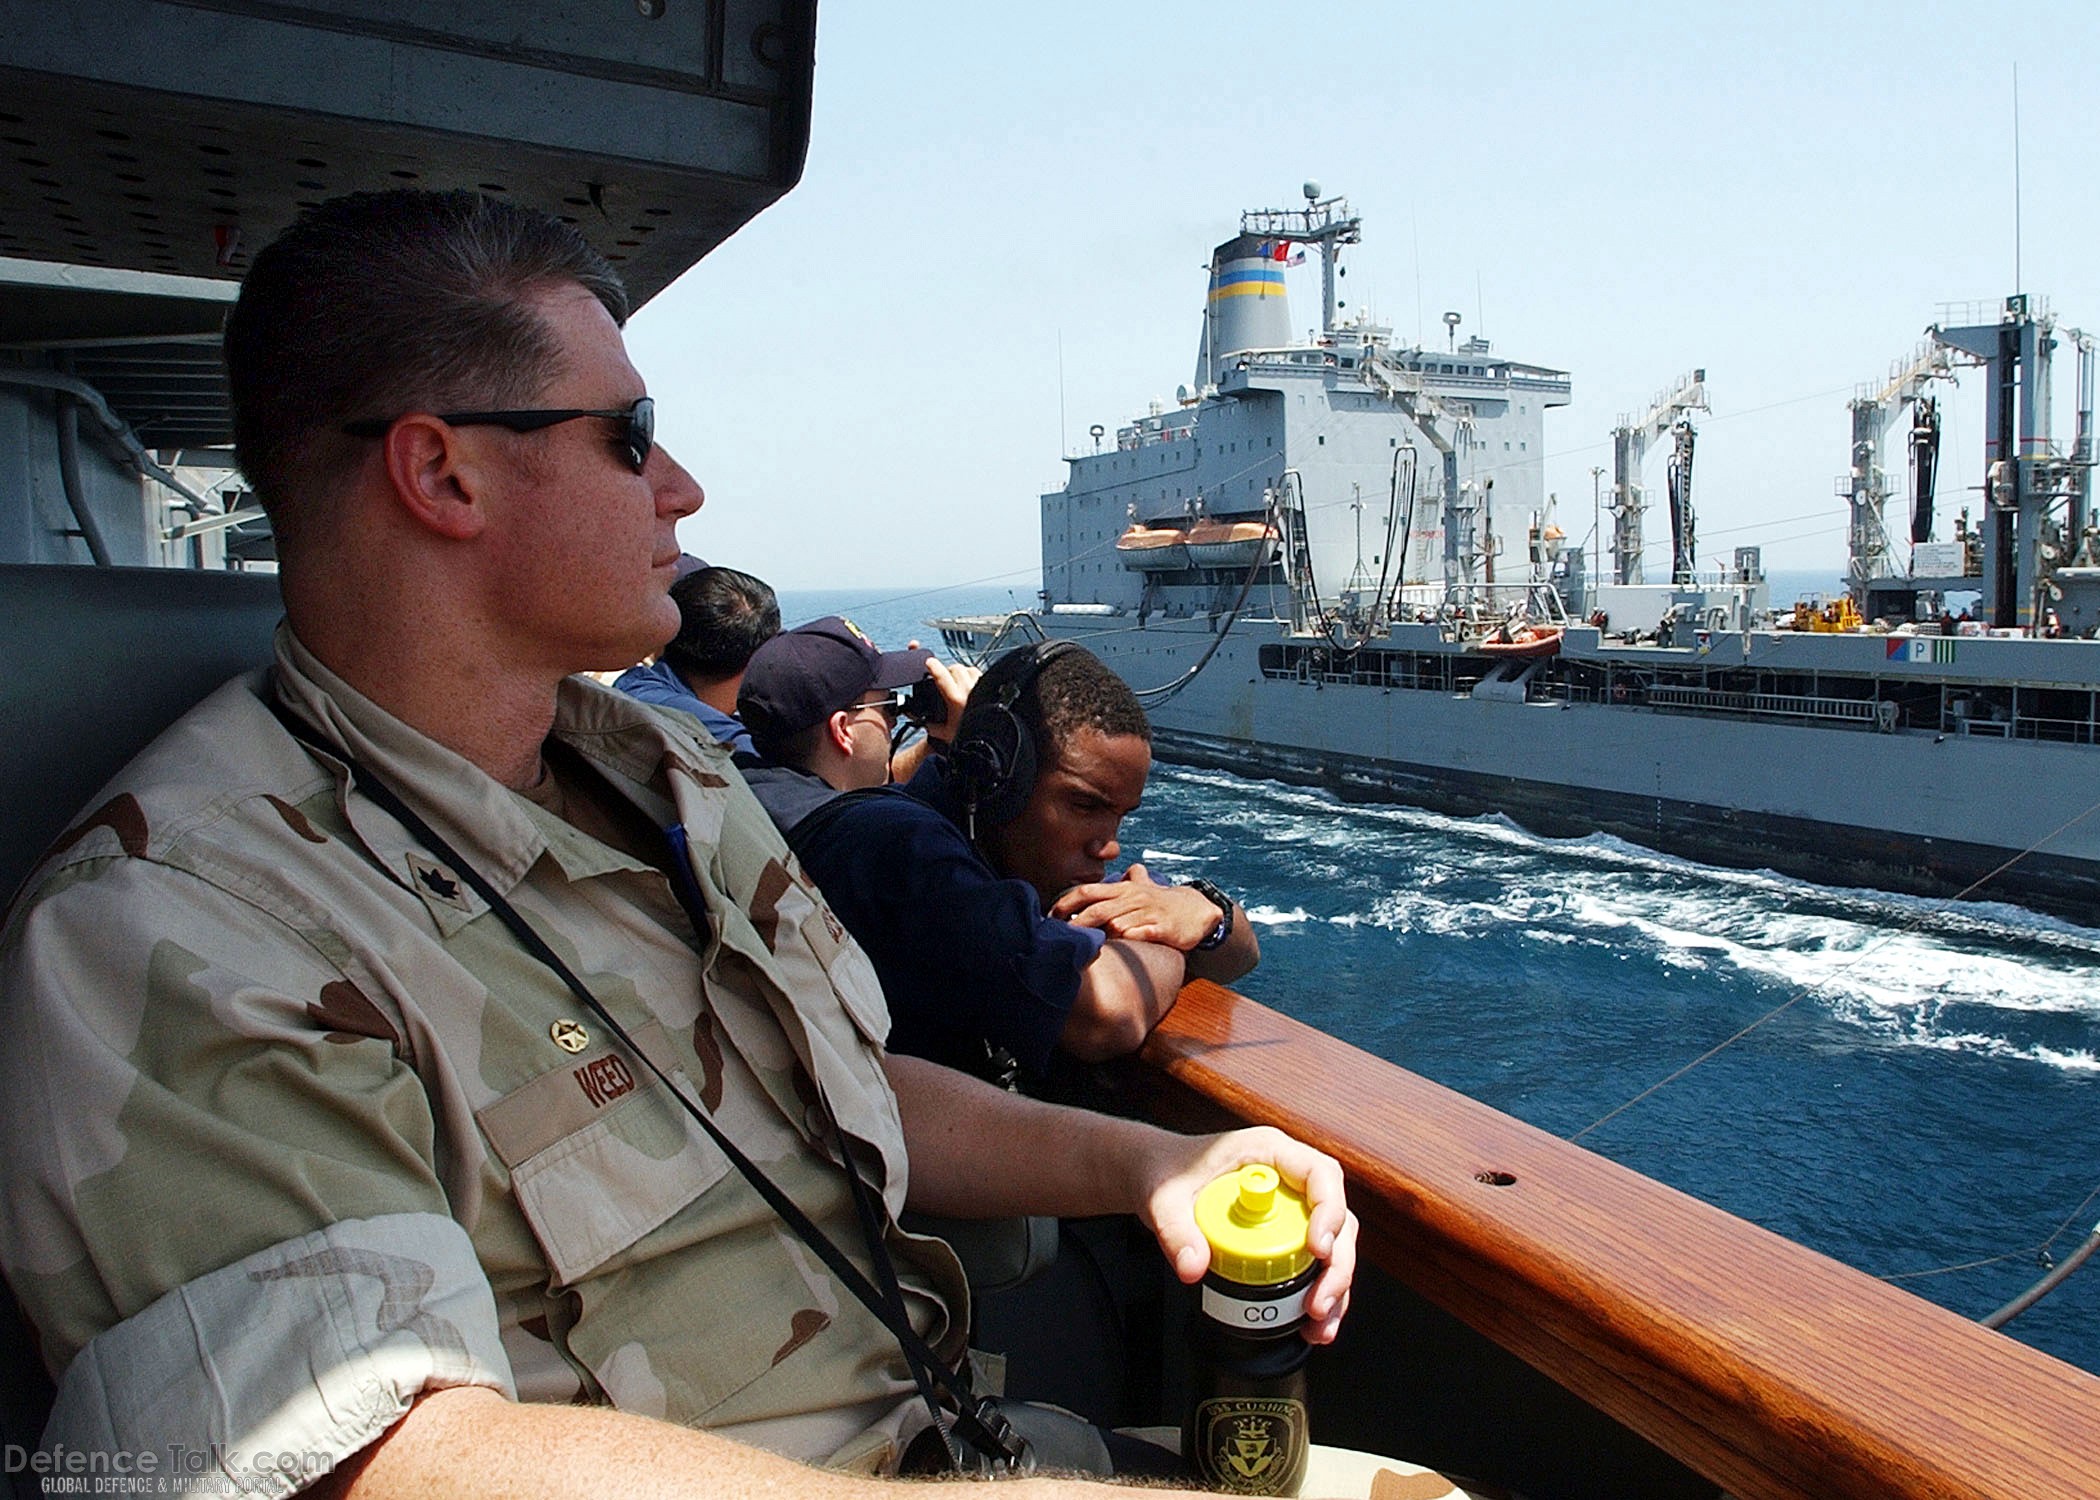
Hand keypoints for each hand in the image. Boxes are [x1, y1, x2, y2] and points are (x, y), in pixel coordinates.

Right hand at [920, 657, 981, 744]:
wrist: (985, 744)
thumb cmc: (967, 738)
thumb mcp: (941, 732)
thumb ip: (927, 723)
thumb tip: (916, 715)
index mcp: (956, 700)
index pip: (942, 675)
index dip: (933, 666)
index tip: (928, 662)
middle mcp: (970, 691)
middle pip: (955, 668)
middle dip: (947, 671)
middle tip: (943, 679)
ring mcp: (981, 688)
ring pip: (968, 669)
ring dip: (961, 672)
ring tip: (956, 682)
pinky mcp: (989, 689)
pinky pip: (979, 675)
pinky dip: (972, 676)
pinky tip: (968, 686)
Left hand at [1051, 863, 1222, 950]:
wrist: (1198, 911)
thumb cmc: (1162, 902)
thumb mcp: (1140, 888)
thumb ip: (1119, 883)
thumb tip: (1105, 876)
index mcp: (1123, 890)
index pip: (1088, 891)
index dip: (1066, 903)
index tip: (1050, 918)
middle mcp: (1133, 899)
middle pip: (1098, 909)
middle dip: (1076, 925)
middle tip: (1060, 939)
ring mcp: (1148, 914)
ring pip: (1118, 923)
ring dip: (1100, 935)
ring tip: (1082, 948)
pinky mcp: (1163, 929)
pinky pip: (1143, 934)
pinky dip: (1130, 939)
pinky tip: (1119, 947)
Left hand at [1135, 1126, 1355, 1345]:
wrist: (1155, 1175)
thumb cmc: (1165, 1171)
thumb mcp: (1163, 1199)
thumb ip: (1175, 1230)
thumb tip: (1193, 1268)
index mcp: (1268, 1151)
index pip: (1320, 1173)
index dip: (1329, 1211)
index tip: (1317, 1249)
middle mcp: (1288, 1177)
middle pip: (1337, 1217)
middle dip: (1336, 1265)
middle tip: (1317, 1304)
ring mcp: (1291, 1205)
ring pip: (1334, 1244)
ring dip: (1333, 1286)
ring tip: (1318, 1325)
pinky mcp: (1285, 1231)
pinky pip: (1313, 1261)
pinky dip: (1317, 1291)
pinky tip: (1311, 1324)